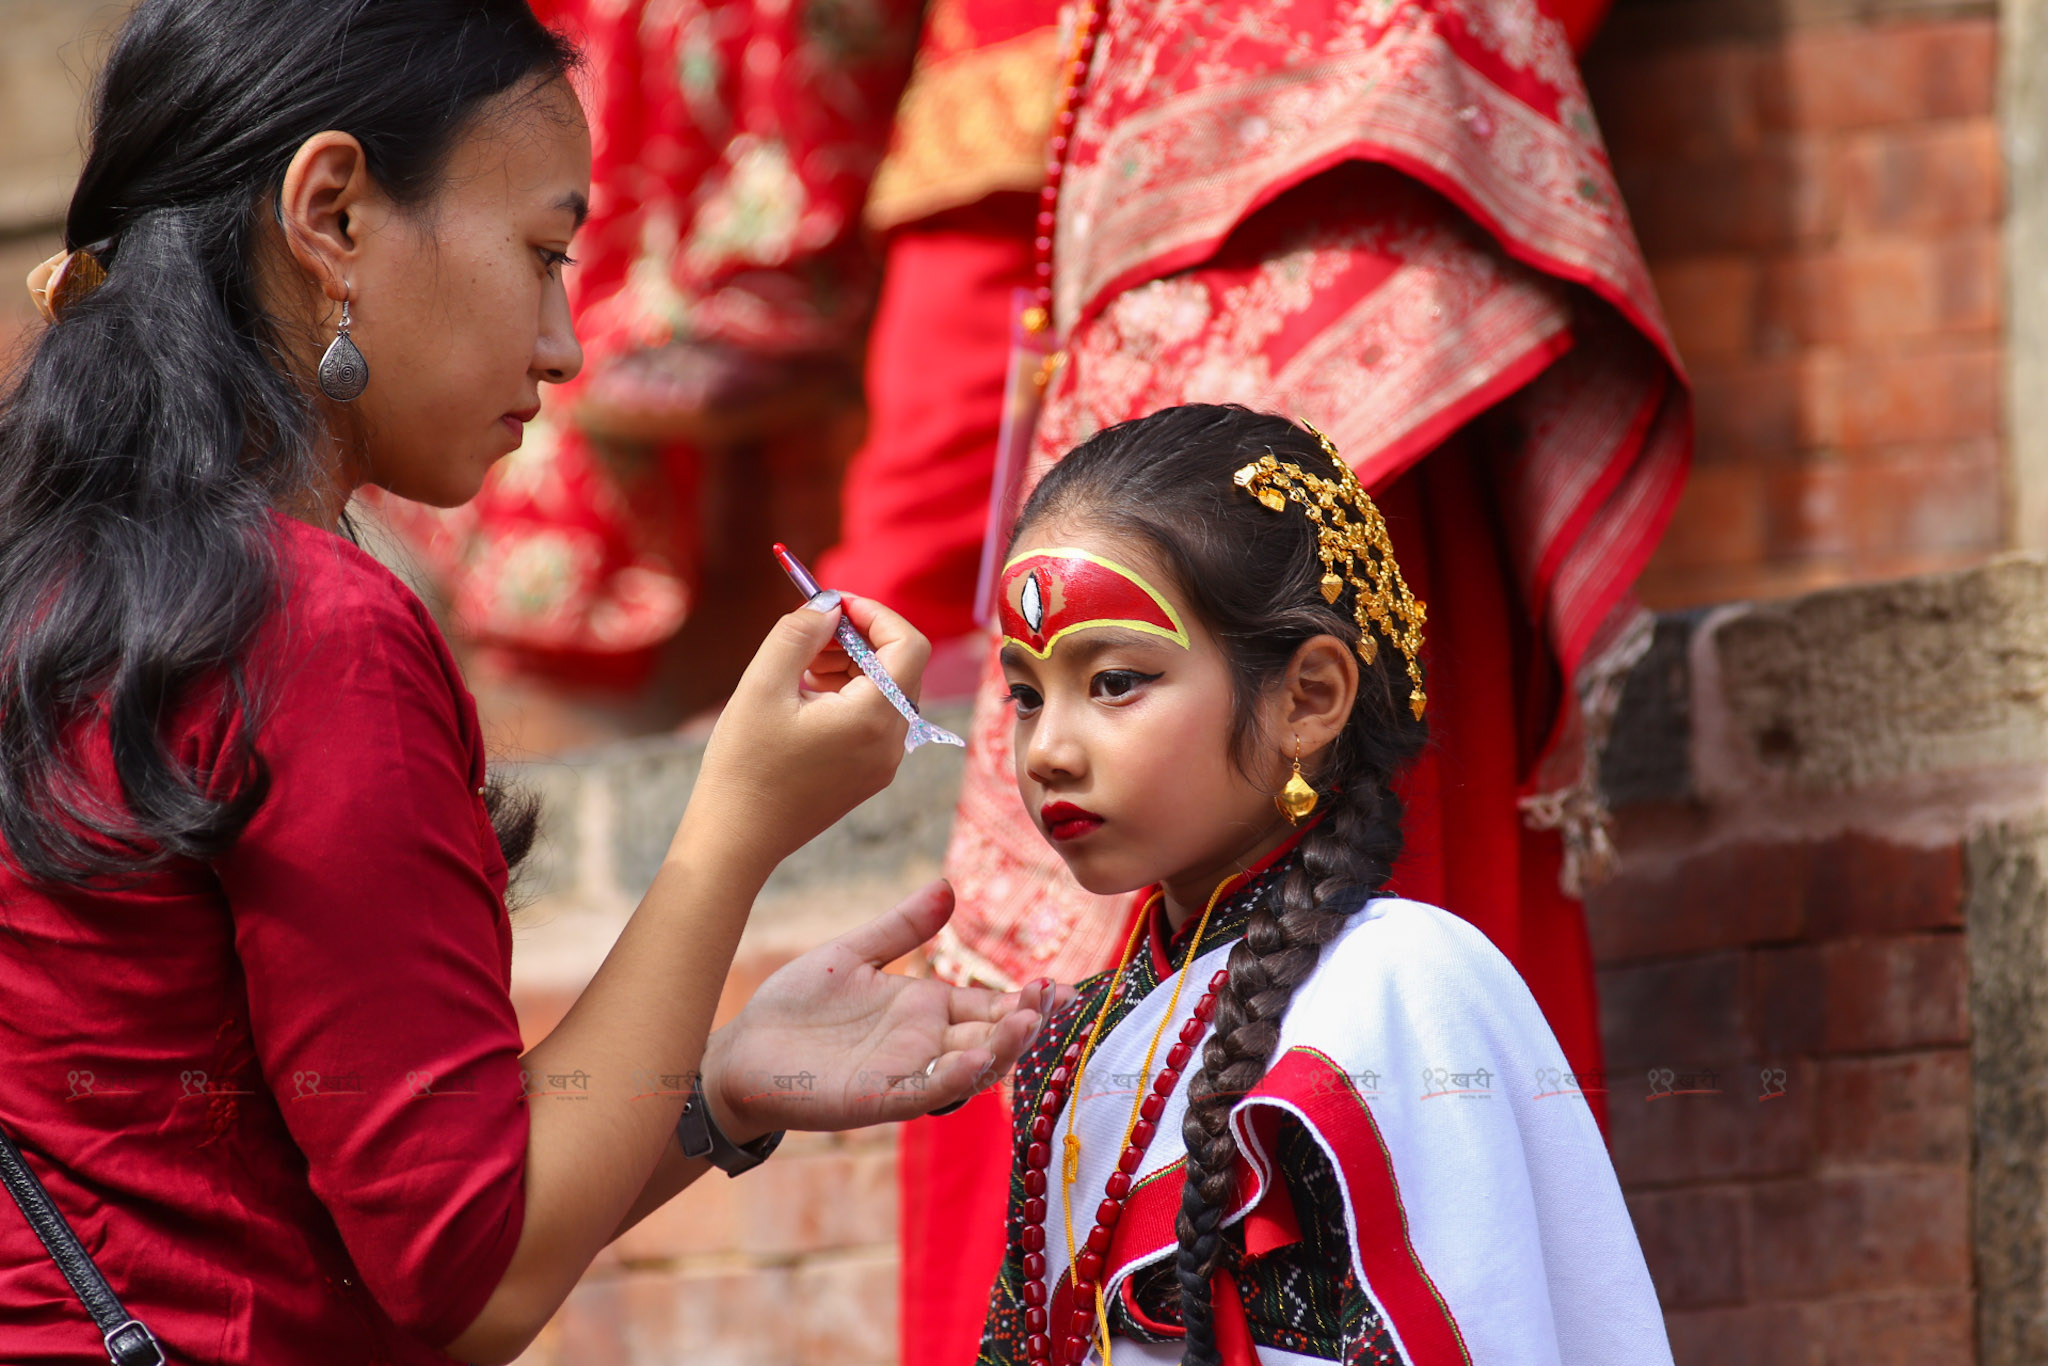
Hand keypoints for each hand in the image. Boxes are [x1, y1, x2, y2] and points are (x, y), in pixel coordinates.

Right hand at [676, 591, 929, 877]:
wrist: (736, 839)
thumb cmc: (744, 763)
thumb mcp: (763, 684)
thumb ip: (801, 633)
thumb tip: (830, 604)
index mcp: (874, 718)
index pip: (909, 644)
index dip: (875, 614)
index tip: (834, 603)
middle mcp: (892, 743)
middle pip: (901, 667)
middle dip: (860, 638)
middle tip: (811, 634)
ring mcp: (884, 764)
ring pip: (888, 692)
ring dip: (854, 665)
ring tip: (803, 667)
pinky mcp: (869, 776)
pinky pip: (876, 720)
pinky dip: (851, 695)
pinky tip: (807, 697)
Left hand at [702, 881, 1066, 1137]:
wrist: (740, 1050)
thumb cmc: (794, 1007)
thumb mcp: (853, 956)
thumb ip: (901, 929)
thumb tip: (948, 887)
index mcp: (924, 1010)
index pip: (990, 1006)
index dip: (1027, 1001)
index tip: (1061, 987)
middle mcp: (923, 1045)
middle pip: (990, 1039)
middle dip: (1025, 1023)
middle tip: (1054, 1001)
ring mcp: (902, 1074)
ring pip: (968, 1069)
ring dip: (1000, 1051)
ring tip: (1026, 1024)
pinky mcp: (874, 1098)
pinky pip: (922, 1094)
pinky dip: (951, 1081)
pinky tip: (974, 1062)